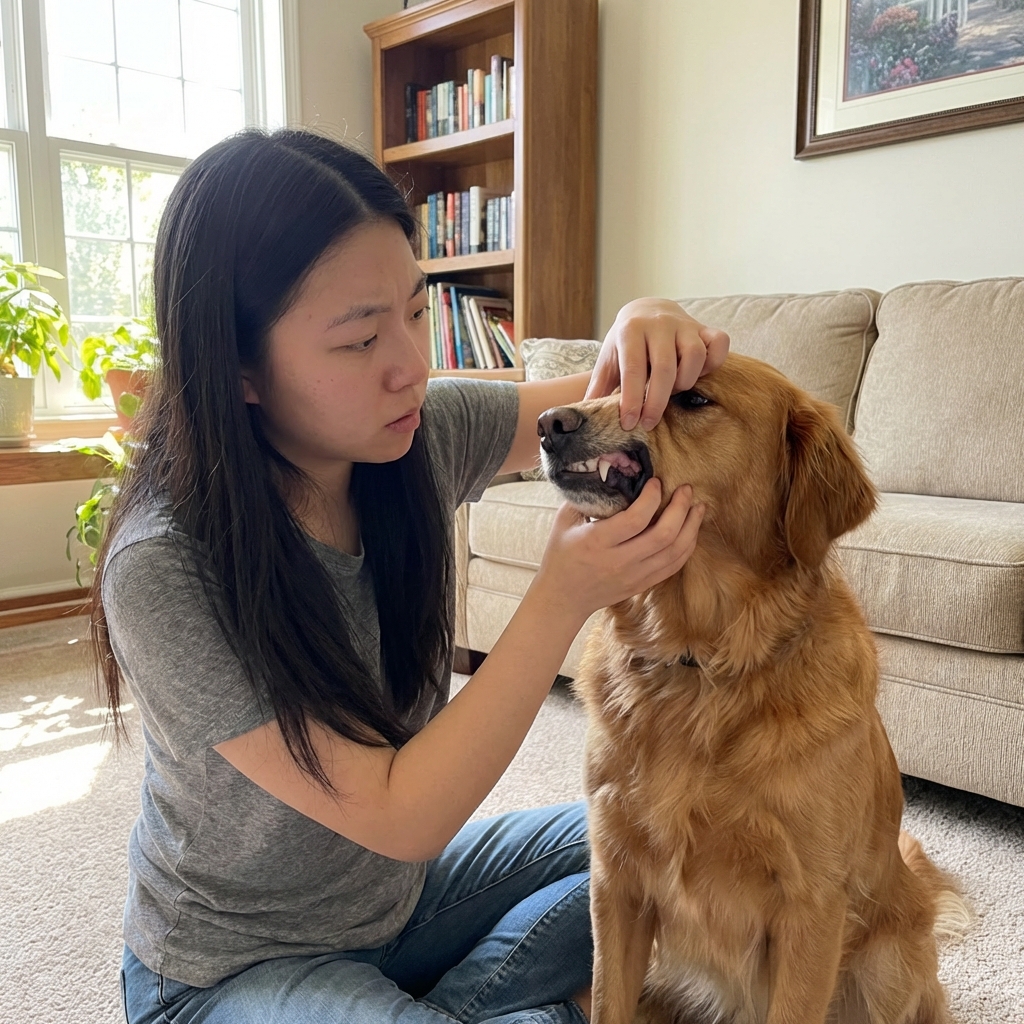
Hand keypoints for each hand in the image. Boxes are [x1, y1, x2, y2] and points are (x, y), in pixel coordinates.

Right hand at [534, 479, 704, 621]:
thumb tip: (608, 470)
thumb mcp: (564, 522)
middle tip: (686, 489)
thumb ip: (585, 497)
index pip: (635, 519)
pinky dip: (687, 547)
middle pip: (663, 535)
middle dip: (681, 508)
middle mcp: (619, 562)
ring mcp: (634, 576)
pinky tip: (691, 530)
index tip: (656, 482)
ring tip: (697, 507)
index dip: (652, 498)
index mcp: (597, 542)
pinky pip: (673, 567)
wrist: (562, 598)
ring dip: (691, 527)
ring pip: (674, 553)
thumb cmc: (560, 555)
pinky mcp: (642, 585)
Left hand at [586, 297, 729, 430]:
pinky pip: (719, 344)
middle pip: (665, 368)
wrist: (646, 310)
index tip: (629, 423)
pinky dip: (713, 363)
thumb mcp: (609, 359)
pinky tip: (698, 374)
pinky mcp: (706, 327)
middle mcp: (659, 324)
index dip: (632, 400)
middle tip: (649, 423)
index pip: (633, 369)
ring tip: (672, 391)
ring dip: (685, 382)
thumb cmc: (626, 343)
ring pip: (694, 356)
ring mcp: (685, 324)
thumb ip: (599, 386)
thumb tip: (584, 416)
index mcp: (631, 330)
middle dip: (657, 401)